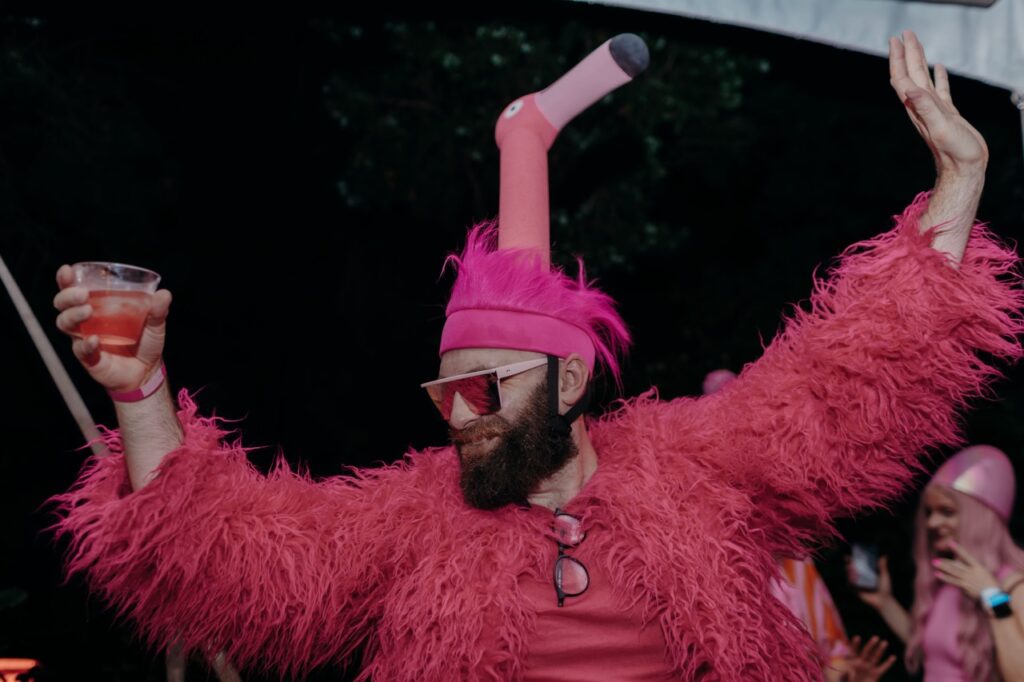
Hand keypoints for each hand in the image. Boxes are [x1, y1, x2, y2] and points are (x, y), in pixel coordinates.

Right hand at [54, 264, 171, 392]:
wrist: (148, 371)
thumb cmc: (145, 342)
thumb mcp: (155, 323)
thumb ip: (158, 309)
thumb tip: (164, 294)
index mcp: (98, 306)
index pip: (74, 290)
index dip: (66, 280)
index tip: (67, 270)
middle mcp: (86, 321)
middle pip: (63, 305)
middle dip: (67, 296)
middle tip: (82, 294)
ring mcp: (85, 339)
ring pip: (65, 324)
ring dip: (73, 315)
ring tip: (88, 311)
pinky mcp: (89, 358)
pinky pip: (80, 349)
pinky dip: (86, 344)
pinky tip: (95, 340)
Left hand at [843, 635, 897, 681]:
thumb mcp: (843, 679)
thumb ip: (843, 674)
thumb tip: (846, 669)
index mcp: (852, 661)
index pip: (854, 651)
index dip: (855, 644)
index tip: (857, 637)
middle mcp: (862, 662)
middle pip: (867, 652)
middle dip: (871, 645)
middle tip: (876, 637)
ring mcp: (869, 668)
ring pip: (876, 657)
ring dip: (880, 650)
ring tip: (885, 642)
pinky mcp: (876, 674)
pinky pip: (884, 668)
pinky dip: (888, 663)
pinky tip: (893, 657)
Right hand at [847, 555, 892, 611]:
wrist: (884, 600)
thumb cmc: (885, 588)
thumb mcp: (884, 575)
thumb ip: (883, 566)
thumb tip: (884, 556)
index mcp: (867, 572)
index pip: (858, 564)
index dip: (853, 560)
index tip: (851, 555)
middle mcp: (861, 577)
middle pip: (852, 568)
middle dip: (849, 564)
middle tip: (849, 561)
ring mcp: (858, 583)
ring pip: (850, 575)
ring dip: (848, 571)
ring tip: (851, 568)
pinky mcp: (855, 590)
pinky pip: (850, 584)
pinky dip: (849, 580)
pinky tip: (851, 577)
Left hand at [888, 30, 987, 176]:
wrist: (964, 168)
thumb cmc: (954, 151)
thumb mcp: (940, 127)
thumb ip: (926, 108)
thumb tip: (910, 90)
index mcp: (918, 107)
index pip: (903, 77)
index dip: (898, 58)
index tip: (895, 40)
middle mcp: (922, 106)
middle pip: (910, 74)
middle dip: (906, 53)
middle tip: (904, 34)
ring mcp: (935, 109)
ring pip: (923, 79)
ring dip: (919, 61)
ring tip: (916, 45)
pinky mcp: (947, 113)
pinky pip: (941, 89)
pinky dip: (939, 76)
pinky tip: (940, 67)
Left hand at [933, 540, 998, 600]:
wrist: (994, 598)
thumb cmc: (989, 585)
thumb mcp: (983, 573)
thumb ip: (971, 568)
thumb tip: (957, 564)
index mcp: (978, 567)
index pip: (966, 556)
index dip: (958, 549)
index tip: (950, 543)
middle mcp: (972, 572)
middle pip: (956, 565)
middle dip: (945, 562)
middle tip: (935, 559)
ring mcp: (968, 579)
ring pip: (953, 572)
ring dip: (943, 567)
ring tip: (934, 563)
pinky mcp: (965, 587)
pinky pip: (953, 581)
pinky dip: (945, 577)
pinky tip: (937, 574)